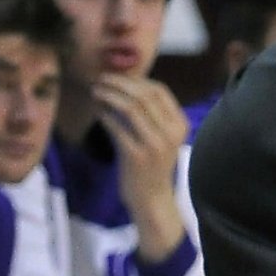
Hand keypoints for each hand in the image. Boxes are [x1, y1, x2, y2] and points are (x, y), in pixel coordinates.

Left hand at [90, 76, 188, 254]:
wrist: (153, 198)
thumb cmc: (153, 165)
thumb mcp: (161, 138)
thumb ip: (152, 115)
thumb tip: (125, 85)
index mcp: (180, 125)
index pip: (159, 90)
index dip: (135, 79)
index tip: (116, 77)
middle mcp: (171, 133)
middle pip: (143, 95)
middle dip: (118, 83)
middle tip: (100, 79)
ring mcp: (155, 145)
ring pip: (130, 107)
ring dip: (109, 95)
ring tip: (96, 91)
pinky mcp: (137, 156)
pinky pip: (116, 127)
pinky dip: (104, 115)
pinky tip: (97, 111)